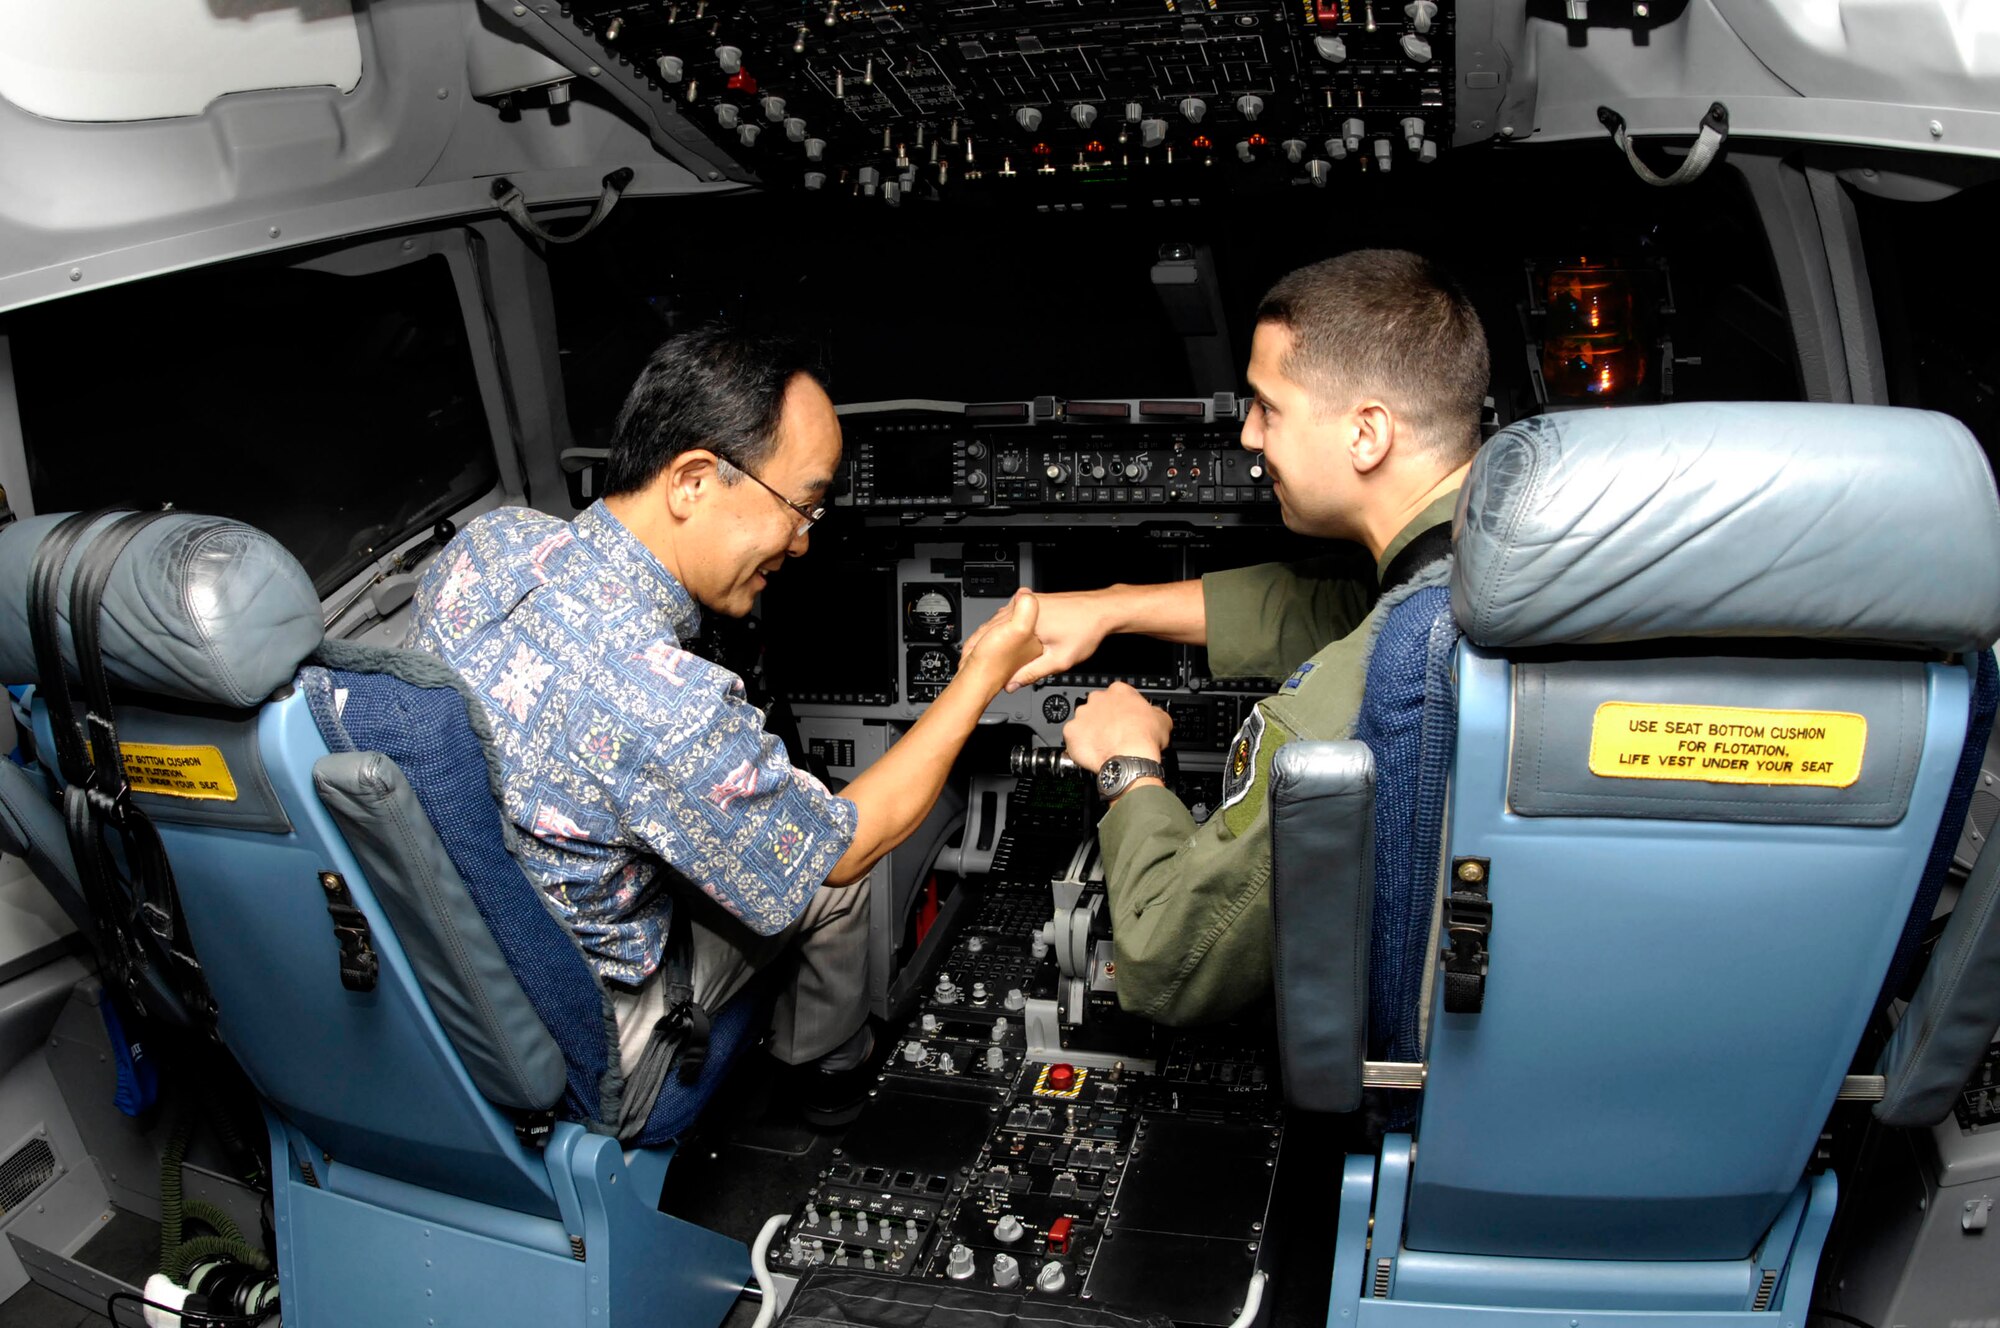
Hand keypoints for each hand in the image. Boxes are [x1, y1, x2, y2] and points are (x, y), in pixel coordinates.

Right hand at [960, 588, 1110, 692]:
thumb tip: (1013, 684)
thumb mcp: (1060, 659)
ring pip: (1001, 619)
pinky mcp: (1034, 600)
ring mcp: (1029, 600)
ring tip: (984, 654)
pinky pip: (1012, 614)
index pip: (991, 636)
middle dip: (981, 644)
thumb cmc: (1087, 629)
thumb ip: (1033, 673)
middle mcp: (1024, 605)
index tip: (974, 667)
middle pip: (992, 626)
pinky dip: (1004, 627)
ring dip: (992, 635)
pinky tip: (1004, 639)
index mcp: (1026, 619)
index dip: (980, 653)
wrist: (1104, 610)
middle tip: (972, 662)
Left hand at [1062, 682, 1172, 771]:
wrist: (1130, 757)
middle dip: (1103, 719)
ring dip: (1090, 731)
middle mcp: (1097, 699)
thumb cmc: (1144, 738)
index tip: (1124, 719)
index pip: (1117, 695)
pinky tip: (1092, 752)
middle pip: (1097, 707)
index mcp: (1119, 691)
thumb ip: (1154, 712)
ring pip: (1083, 722)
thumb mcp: (1162, 719)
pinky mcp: (1071, 732)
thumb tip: (1154, 715)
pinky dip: (1079, 745)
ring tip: (1102, 745)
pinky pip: (1072, 738)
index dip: (1121, 709)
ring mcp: (1082, 715)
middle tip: (1113, 733)